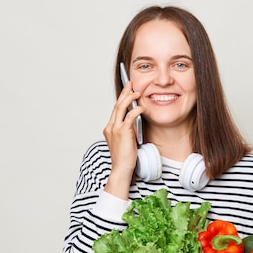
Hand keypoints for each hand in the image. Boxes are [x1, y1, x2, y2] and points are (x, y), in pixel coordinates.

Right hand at [102, 82, 143, 198]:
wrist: (122, 169)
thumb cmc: (125, 158)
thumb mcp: (126, 140)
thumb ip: (128, 130)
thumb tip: (135, 121)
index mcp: (109, 128)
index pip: (116, 110)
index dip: (121, 98)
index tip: (127, 90)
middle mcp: (110, 127)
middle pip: (117, 105)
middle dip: (124, 92)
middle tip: (131, 83)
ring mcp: (115, 129)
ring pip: (121, 107)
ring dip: (129, 98)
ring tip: (137, 92)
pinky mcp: (123, 132)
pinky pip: (130, 116)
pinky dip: (136, 110)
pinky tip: (142, 107)